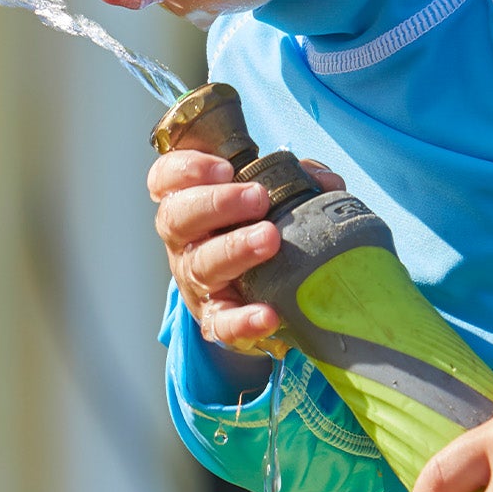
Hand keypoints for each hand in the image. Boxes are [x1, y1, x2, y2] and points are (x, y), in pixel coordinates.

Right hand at [148, 148, 344, 351]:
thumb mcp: (266, 198)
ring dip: (234, 249)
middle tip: (258, 197)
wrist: (252, 293)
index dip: (188, 168)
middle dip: (217, 203)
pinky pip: (221, 323)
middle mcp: (184, 241)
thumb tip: (325, 181)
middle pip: (178, 217)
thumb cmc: (255, 230)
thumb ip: (293, 181)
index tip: (225, 168)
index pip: (167, 178)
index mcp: (190, 202)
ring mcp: (196, 281)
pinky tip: (268, 314)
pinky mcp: (214, 319)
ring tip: (269, 238)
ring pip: (201, 264)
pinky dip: (243, 320)